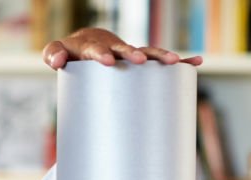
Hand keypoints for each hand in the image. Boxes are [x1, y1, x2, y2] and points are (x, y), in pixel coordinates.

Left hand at [43, 27, 202, 69]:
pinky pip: (160, 61)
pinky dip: (179, 62)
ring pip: (148, 53)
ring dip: (161, 57)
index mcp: (94, 47)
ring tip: (177, 62)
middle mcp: (115, 48)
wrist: (86, 45)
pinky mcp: (140, 62)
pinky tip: (197, 63)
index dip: (102, 55)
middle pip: (126, 50)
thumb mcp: (57, 53)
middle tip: (142, 61)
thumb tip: (59, 62)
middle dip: (134, 55)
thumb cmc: (70, 53)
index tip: (107, 62)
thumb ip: (53, 55)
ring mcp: (129, 54)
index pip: (97, 50)